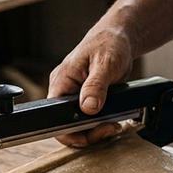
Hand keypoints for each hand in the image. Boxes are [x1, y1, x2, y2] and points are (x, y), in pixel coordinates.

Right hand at [47, 19, 135, 146]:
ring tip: (113, 125)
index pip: (54, 116)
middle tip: (110, 128)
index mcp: (61, 82)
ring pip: (79, 125)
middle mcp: (64, 91)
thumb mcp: (105, 64)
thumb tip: (88, 108)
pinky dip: (100, 124)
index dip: (70, 131)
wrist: (118, 39)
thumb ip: (96, 86)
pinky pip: (88, 119)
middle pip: (67, 125)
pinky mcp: (86, 99)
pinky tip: (112, 121)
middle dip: (89, 133)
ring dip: (96, 130)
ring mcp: (75, 96)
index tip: (92, 133)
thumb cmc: (109, 43)